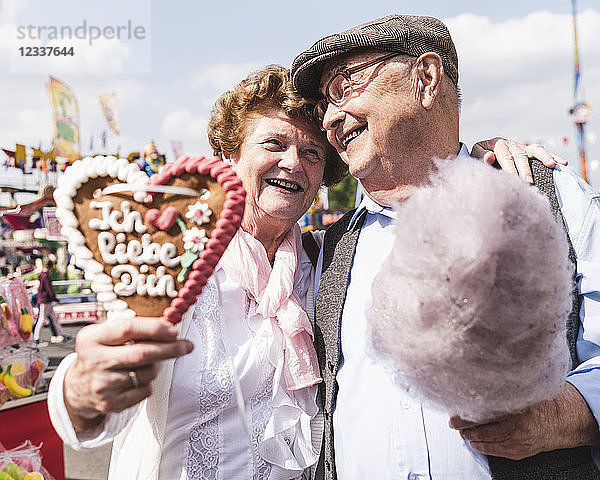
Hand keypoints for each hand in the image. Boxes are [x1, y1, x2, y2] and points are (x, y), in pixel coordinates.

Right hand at [63, 316, 192, 432]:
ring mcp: (102, 385)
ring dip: (157, 366)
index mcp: (92, 338)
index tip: (174, 330)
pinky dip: (148, 383)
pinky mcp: (110, 403)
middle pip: (141, 354)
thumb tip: (168, 326)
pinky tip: (137, 378)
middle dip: (170, 349)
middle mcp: (94, 361)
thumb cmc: (100, 354)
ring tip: (149, 362)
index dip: (154, 328)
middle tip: (187, 345)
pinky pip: (144, 391)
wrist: (76, 389)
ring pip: (147, 373)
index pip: (127, 328)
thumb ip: (132, 330)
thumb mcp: (105, 336)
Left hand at [449, 383, 599, 459]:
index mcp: (515, 401)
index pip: (484, 404)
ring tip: (461, 429)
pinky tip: (473, 441)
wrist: (561, 419)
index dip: (466, 406)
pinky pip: (494, 450)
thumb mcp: (521, 388)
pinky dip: (481, 445)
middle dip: (463, 422)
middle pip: (481, 421)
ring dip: (469, 434)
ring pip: (485, 437)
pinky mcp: (518, 450)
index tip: (454, 404)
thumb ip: (500, 387)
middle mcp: (516, 420)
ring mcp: (517, 437)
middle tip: (453, 420)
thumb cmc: (538, 401)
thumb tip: (472, 381)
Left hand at [471, 138, 566, 184]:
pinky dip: (553, 157)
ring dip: (544, 158)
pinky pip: (543, 153)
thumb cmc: (479, 155)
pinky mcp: (530, 151)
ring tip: (552, 166)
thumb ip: (481, 156)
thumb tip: (489, 157)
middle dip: (525, 169)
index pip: (505, 158)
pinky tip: (562, 163)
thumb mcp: (476, 153)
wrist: (484, 150)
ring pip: (535, 150)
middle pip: (521, 156)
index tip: (512, 179)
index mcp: (498, 144)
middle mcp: (512, 144)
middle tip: (528, 181)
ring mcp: (523, 147)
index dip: (509, 169)